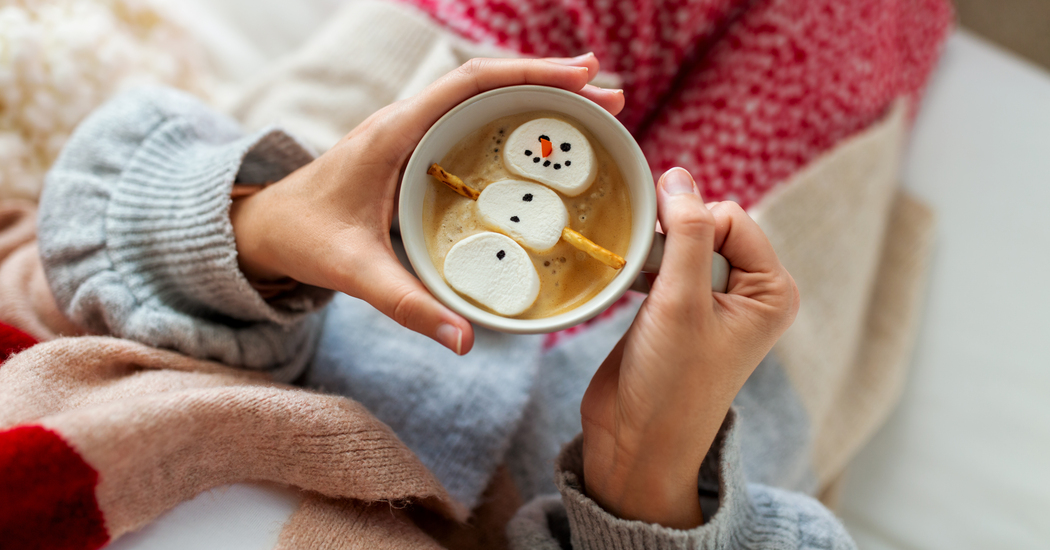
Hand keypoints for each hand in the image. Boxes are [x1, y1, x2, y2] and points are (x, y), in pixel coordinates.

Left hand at [229, 55, 624, 354]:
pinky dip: (517, 123)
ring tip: (595, 111)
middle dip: (554, 84)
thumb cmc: (303, 238)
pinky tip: (547, 144)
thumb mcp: (353, 272)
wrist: (265, 226)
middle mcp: (409, 120)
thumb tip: (465, 340)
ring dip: (540, 99)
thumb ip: (408, 305)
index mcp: (397, 132)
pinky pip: (475, 123)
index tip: (582, 75)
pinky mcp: (417, 149)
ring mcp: (414, 132)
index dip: (531, 74)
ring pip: (486, 100)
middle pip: (491, 84)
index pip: (471, 84)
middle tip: (611, 97)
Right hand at [579, 168, 799, 528]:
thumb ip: (685, 232)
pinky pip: (664, 262)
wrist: (636, 443)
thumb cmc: (670, 386)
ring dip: (655, 253)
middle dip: (672, 239)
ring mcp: (713, 301)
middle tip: (654, 283)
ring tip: (643, 290)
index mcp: (772, 291)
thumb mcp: (681, 302)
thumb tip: (678, 175)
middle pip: (707, 224)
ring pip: (681, 241)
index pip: (731, 217)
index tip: (664, 265)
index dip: (691, 227)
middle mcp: (749, 292)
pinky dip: (644, 266)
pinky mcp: (680, 310)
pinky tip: (632, 288)